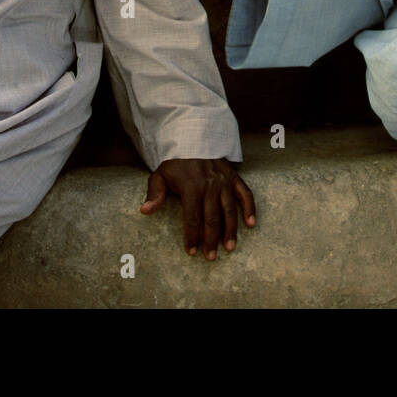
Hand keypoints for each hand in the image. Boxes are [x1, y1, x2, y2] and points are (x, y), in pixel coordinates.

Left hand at [141, 157, 256, 259]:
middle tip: (210, 257)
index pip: (192, 218)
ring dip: (230, 230)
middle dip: (211, 239)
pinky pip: (245, 194)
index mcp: (191, 187)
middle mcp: (210, 185)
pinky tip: (251, 224)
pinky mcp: (234, 177)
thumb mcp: (160, 175)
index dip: (192, 236)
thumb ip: (154, 194)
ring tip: (229, 247)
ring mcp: (224, 181)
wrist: (193, 139)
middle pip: (212, 218)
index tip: (191, 251)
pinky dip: (250, 208)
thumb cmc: (175, 163)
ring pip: (229, 210)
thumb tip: (145, 211)